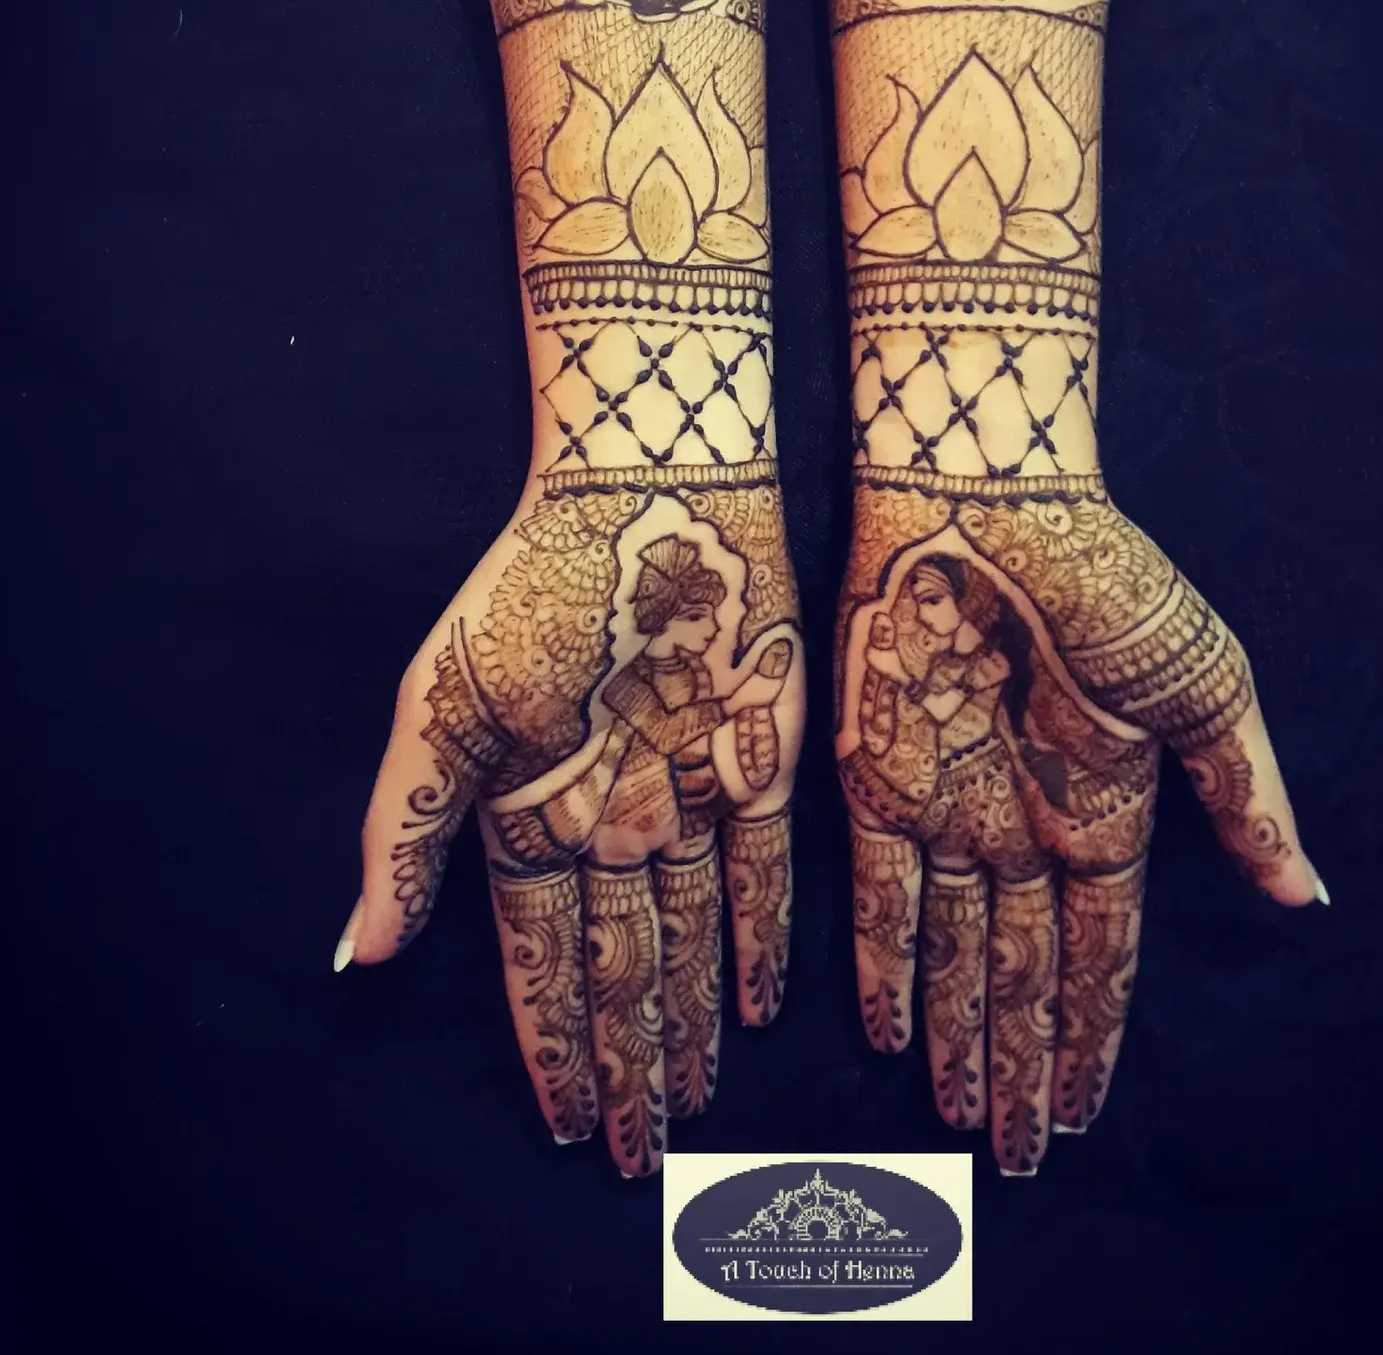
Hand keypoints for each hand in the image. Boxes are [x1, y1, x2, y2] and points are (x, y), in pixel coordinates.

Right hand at [345, 477, 803, 1174]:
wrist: (647, 490)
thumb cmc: (529, 590)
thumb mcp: (441, 711)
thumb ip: (404, 832)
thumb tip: (357, 956)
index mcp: (528, 809)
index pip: (538, 959)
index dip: (550, 1044)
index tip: (566, 1125)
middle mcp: (610, 817)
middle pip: (618, 968)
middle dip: (624, 1059)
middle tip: (636, 1152)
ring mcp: (686, 794)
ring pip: (689, 938)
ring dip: (687, 1020)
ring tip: (691, 1102)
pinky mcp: (758, 760)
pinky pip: (763, 873)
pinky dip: (758, 939)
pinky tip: (755, 1005)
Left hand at [836, 481, 1318, 1174]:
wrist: (987, 497)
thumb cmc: (1108, 583)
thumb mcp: (1200, 690)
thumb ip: (1241, 796)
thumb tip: (1308, 896)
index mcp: (1103, 806)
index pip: (1100, 954)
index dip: (1093, 1033)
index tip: (1087, 1110)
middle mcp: (1022, 823)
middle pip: (1023, 973)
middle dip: (1023, 1060)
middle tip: (1020, 1154)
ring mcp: (947, 803)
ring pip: (951, 952)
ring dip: (958, 1034)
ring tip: (963, 1116)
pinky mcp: (876, 774)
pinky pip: (875, 891)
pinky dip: (882, 964)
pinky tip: (887, 1033)